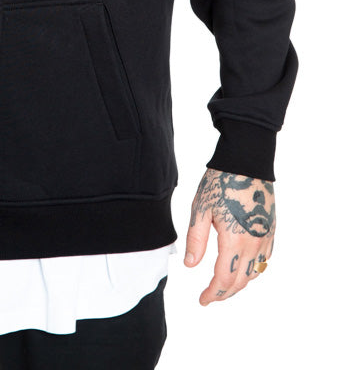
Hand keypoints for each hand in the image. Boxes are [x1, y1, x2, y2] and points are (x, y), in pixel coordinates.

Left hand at [184, 168, 274, 305]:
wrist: (247, 161)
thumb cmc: (221, 181)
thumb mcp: (201, 208)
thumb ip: (196, 239)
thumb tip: (190, 265)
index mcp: (235, 239)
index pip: (225, 279)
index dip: (213, 294)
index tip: (202, 300)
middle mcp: (254, 242)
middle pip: (241, 281)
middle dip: (224, 293)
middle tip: (210, 296)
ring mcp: (266, 237)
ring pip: (255, 272)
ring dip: (239, 283)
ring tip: (223, 285)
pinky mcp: (271, 229)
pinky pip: (265, 259)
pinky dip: (254, 270)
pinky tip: (243, 268)